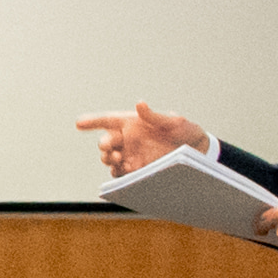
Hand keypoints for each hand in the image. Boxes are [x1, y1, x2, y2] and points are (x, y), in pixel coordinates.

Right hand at [76, 104, 204, 173]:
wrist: (198, 154)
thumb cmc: (186, 132)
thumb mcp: (174, 122)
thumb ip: (155, 116)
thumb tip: (139, 104)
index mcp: (132, 123)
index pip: (107, 120)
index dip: (92, 121)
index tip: (79, 123)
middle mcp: (128, 139)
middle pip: (105, 142)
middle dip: (104, 145)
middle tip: (111, 148)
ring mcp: (131, 155)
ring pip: (109, 159)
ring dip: (109, 159)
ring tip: (118, 159)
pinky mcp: (137, 170)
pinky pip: (120, 174)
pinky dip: (118, 173)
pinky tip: (124, 171)